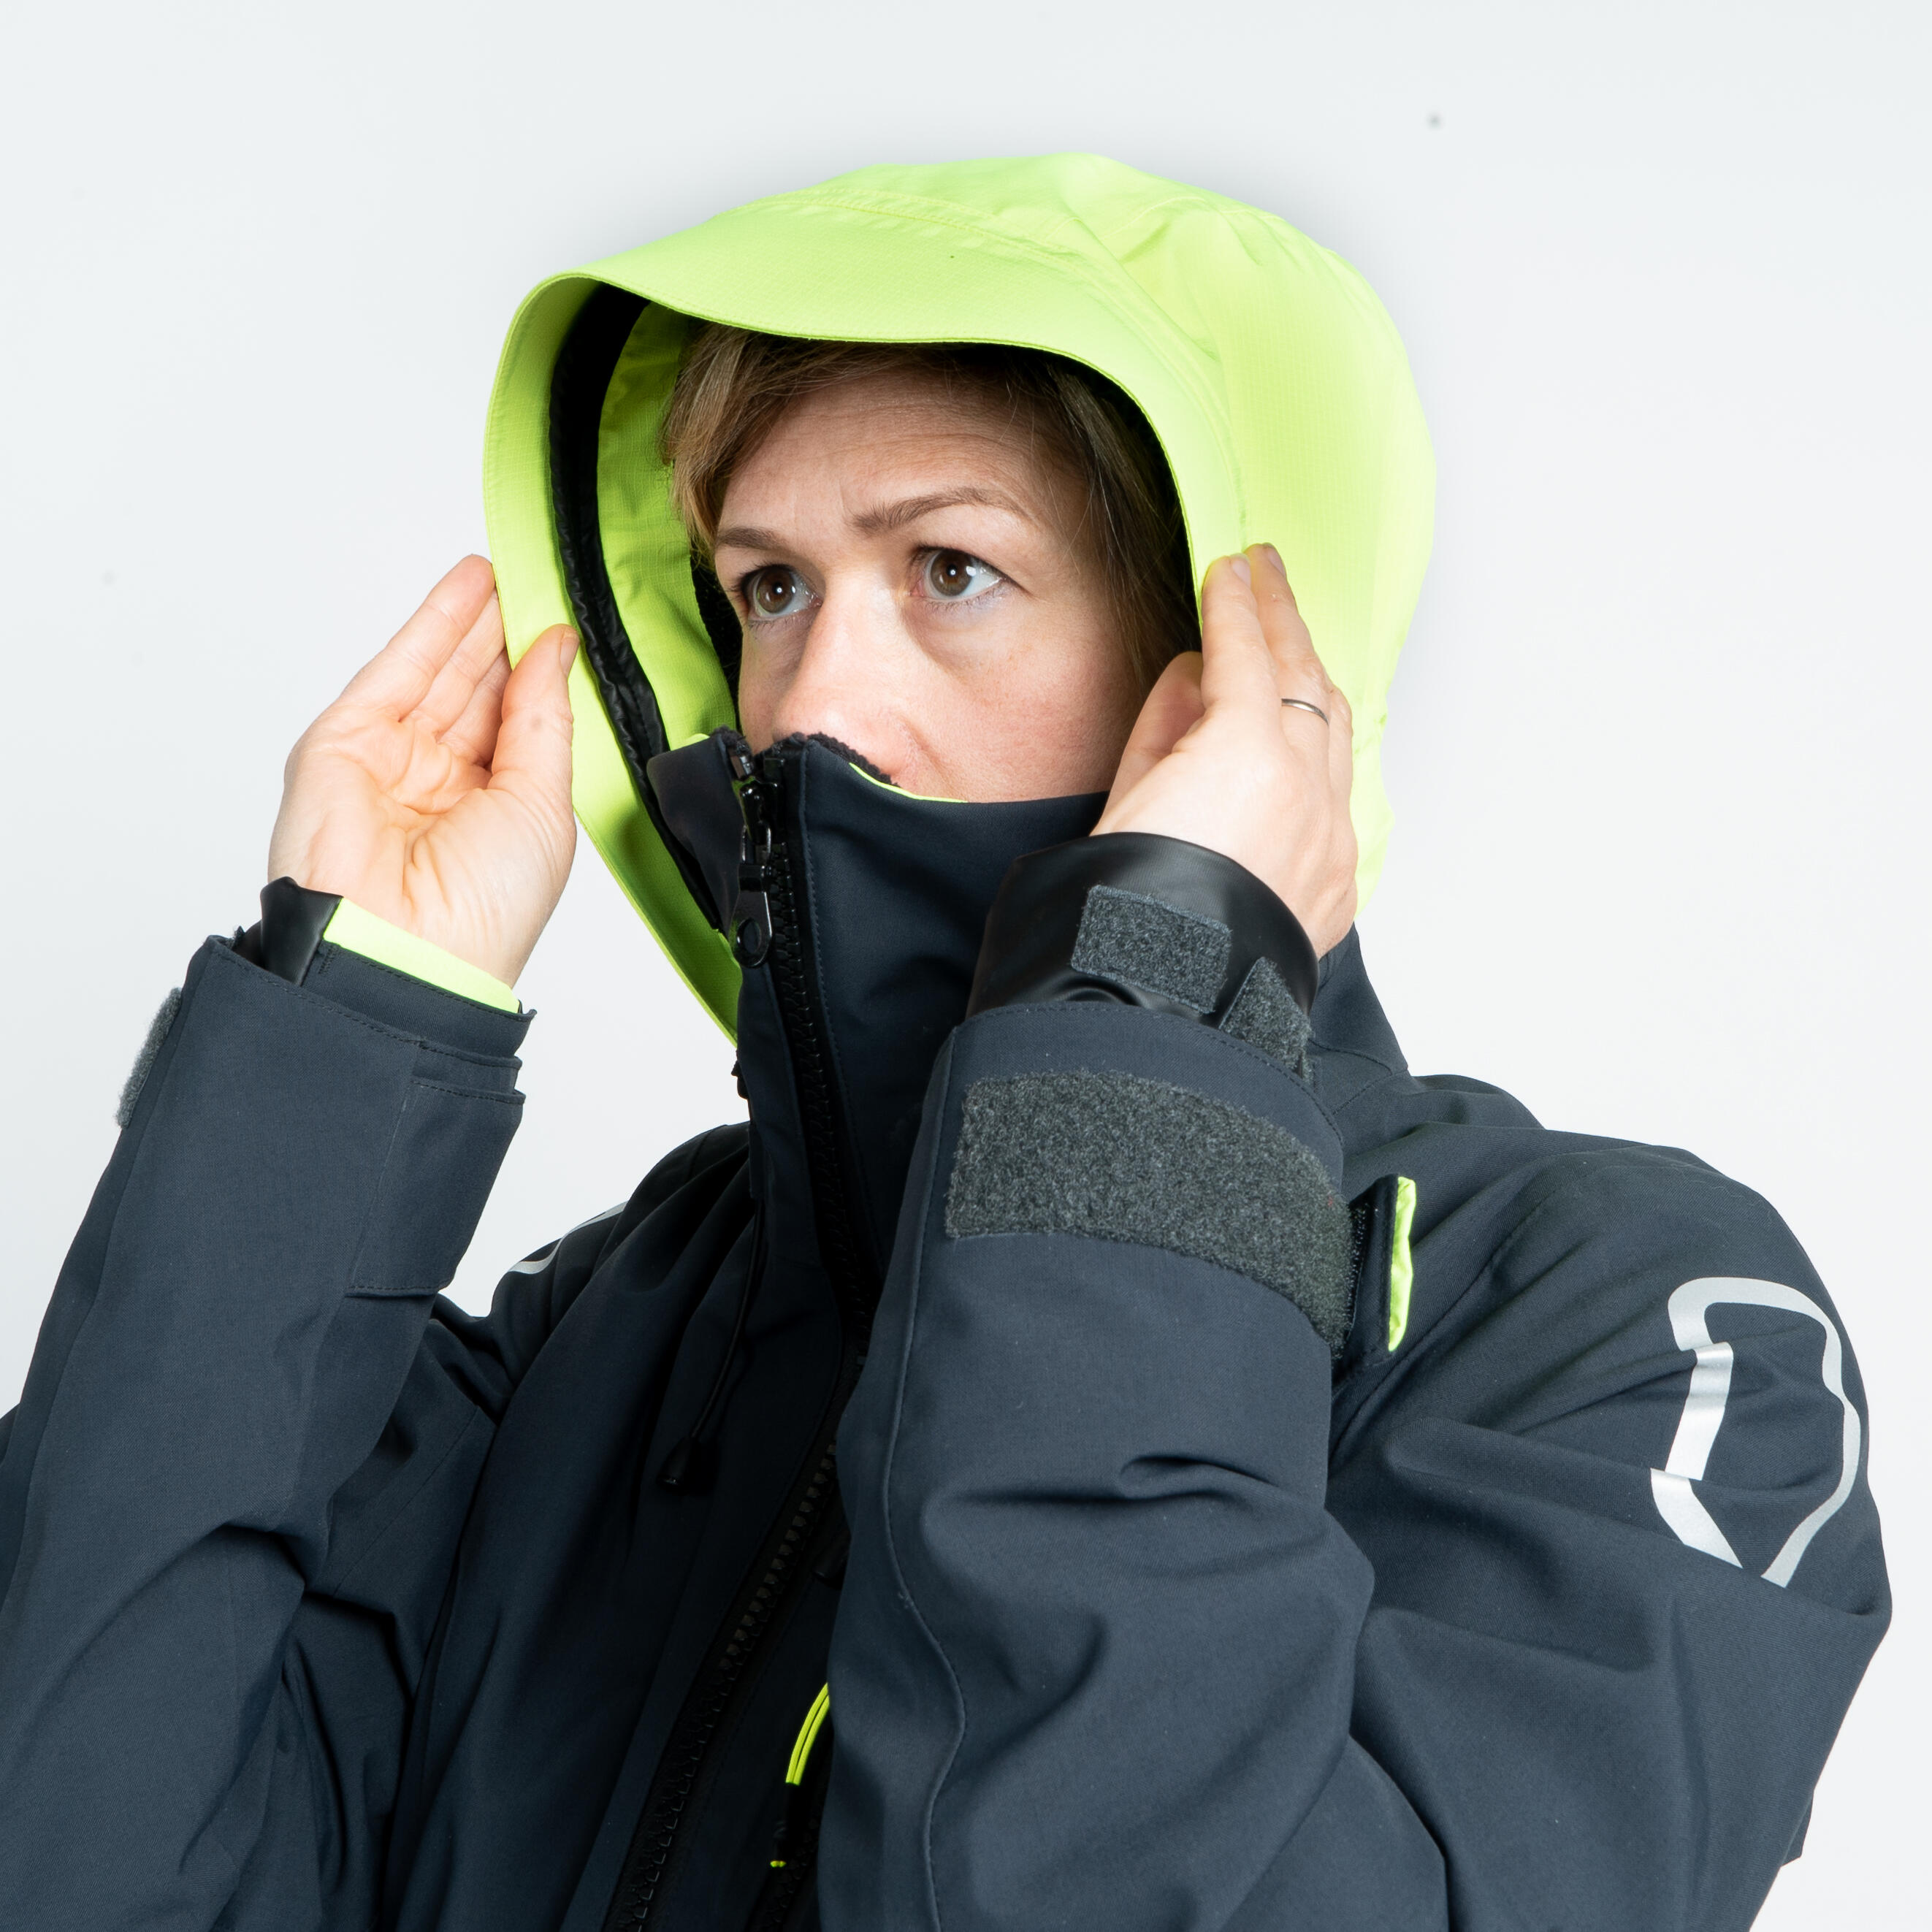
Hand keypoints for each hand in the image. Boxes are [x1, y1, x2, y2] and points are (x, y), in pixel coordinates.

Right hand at [266, 556, 578, 985]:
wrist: (404, 948)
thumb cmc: (481, 910)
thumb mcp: (544, 804)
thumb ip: (544, 717)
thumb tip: (555, 648)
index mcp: (494, 814)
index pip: (518, 726)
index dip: (538, 673)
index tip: (564, 623)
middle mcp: (441, 788)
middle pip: (476, 692)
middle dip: (505, 636)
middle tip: (536, 578)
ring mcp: (390, 762)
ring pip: (438, 673)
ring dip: (472, 619)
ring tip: (507, 567)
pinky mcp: (345, 741)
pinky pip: (397, 670)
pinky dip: (433, 625)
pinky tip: (468, 586)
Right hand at [1093, 544, 1356, 955]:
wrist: (1158, 1004)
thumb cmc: (1127, 905)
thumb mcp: (1128, 793)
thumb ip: (1167, 720)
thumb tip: (1194, 676)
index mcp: (1247, 755)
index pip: (1246, 653)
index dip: (1234, 604)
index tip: (1229, 569)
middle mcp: (1306, 789)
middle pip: (1305, 678)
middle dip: (1285, 618)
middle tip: (1267, 574)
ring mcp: (1331, 837)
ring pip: (1336, 733)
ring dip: (1312, 679)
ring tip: (1292, 645)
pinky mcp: (1337, 883)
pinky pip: (1342, 797)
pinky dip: (1322, 757)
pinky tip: (1305, 741)